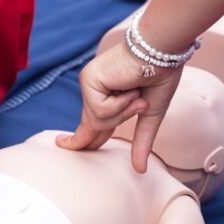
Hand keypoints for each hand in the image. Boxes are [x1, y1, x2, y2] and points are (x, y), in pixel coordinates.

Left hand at [56, 42, 182, 172]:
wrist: (161, 53)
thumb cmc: (160, 77)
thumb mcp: (149, 115)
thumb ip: (141, 141)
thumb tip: (140, 170)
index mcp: (107, 96)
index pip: (91, 125)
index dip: (81, 139)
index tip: (62, 144)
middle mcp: (93, 89)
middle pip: (92, 126)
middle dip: (107, 125)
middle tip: (128, 108)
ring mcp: (89, 84)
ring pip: (97, 121)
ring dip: (123, 113)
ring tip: (137, 96)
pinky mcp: (89, 80)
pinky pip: (99, 110)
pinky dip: (119, 105)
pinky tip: (129, 89)